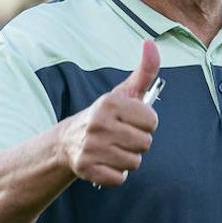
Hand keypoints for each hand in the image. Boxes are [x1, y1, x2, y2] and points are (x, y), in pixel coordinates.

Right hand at [59, 40, 159, 186]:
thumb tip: (151, 43)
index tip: (132, 121)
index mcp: (110, 102)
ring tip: (113, 149)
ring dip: (127, 159)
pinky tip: (105, 163)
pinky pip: (120, 179)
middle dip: (138, 142)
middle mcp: (98, 123)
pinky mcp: (86, 168)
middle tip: (121, 136)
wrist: (69, 141)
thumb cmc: (107, 116)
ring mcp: (91, 146)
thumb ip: (145, 70)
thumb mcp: (125, 92)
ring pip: (134, 162)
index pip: (152, 121)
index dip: (146, 123)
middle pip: (145, 143)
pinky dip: (116, 174)